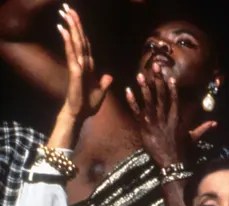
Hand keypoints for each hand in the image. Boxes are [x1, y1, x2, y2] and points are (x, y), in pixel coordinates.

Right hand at [57, 4, 111, 120]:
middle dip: (74, 23)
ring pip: (75, 43)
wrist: (80, 115)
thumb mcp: (100, 92)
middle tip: (66, 7)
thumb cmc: (88, 104)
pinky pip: (72, 55)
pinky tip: (63, 31)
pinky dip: (68, 42)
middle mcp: (82, 63)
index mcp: (89, 66)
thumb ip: (104, 83)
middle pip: (79, 39)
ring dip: (70, 27)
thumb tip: (108, 76)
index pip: (85, 44)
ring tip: (65, 12)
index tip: (75, 17)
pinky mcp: (75, 72)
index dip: (81, 31)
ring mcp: (77, 66)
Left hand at [125, 64, 215, 167]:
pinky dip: (132, 102)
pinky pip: (137, 112)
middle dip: (158, 81)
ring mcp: (154, 122)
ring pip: (148, 102)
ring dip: (144, 88)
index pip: (174, 100)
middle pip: (161, 96)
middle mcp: (165, 118)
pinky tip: (128, 91)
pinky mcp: (144, 128)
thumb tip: (215, 123)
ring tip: (140, 75)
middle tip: (155, 67)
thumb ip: (203, 128)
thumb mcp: (193, 138)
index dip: (172, 89)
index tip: (170, 77)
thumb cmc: (181, 150)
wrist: (171, 162)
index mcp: (176, 119)